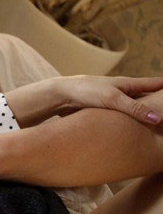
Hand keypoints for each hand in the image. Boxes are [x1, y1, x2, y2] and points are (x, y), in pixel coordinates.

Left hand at [12, 75, 162, 126]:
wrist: (60, 95)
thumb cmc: (85, 92)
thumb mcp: (113, 99)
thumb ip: (134, 109)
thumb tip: (158, 119)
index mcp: (128, 84)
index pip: (155, 84)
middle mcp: (122, 90)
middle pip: (147, 96)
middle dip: (159, 102)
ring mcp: (113, 100)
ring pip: (134, 107)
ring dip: (144, 112)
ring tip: (157, 122)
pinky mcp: (104, 109)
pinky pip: (122, 115)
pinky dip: (130, 120)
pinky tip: (132, 129)